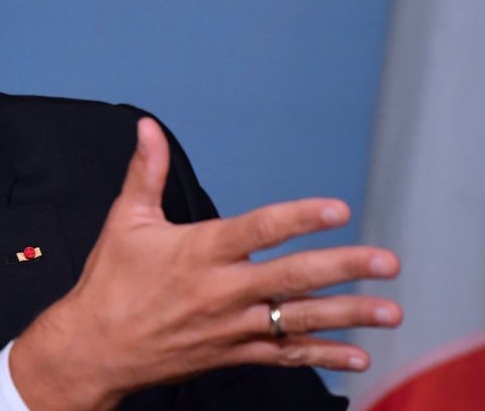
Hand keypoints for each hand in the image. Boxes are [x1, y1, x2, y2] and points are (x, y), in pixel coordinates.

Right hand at [10, 117, 401, 410]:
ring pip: (298, 320)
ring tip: (389, 311)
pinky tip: (355, 355)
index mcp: (199, 251)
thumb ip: (146, 172)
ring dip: (348, 315)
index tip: (337, 210)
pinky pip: (284, 355)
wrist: (95, 348)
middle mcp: (221, 290)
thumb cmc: (110, 284)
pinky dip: (322, 356)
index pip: (259, 229)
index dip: (300, 218)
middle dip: (344, 268)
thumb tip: (148, 128)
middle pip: (292, 277)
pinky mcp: (232, 354)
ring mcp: (231, 326)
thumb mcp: (125, 221)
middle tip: (385, 261)